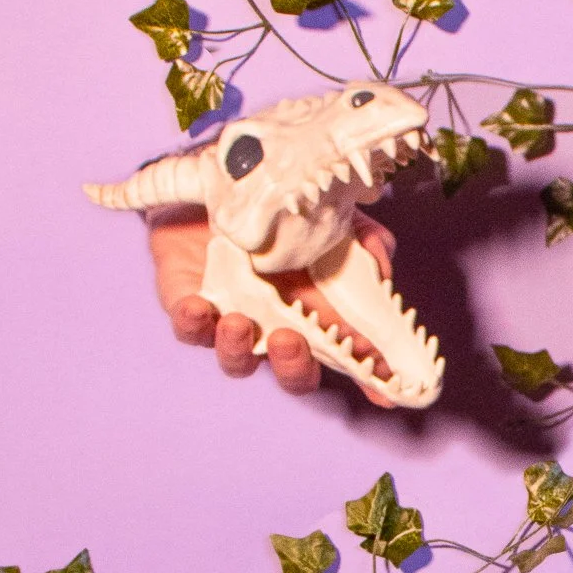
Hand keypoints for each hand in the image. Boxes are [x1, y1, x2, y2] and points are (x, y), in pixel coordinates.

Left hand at [147, 207, 398, 405]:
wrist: (215, 181)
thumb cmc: (284, 210)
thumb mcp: (336, 218)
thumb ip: (366, 243)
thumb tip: (383, 272)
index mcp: (319, 316)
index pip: (347, 356)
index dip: (368, 379)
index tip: (384, 391)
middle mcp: (278, 327)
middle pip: (293, 373)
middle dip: (294, 367)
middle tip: (289, 341)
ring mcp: (233, 321)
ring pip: (237, 361)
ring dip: (239, 350)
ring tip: (240, 322)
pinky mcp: (190, 305)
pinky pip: (188, 329)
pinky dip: (193, 323)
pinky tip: (198, 307)